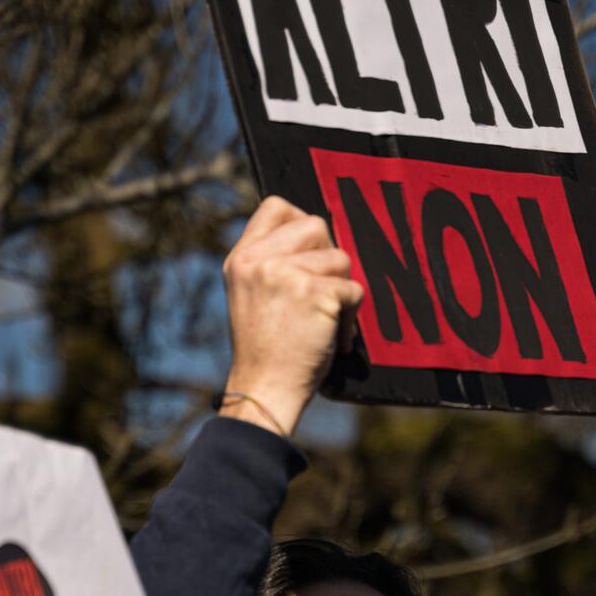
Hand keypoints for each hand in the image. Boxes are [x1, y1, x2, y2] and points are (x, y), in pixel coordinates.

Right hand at [220, 196, 363, 436]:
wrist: (264, 389)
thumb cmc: (265, 349)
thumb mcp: (250, 294)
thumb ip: (272, 262)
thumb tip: (316, 233)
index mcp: (241, 258)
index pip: (275, 206)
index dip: (300, 222)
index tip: (309, 252)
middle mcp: (259, 260)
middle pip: (316, 225)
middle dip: (328, 259)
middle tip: (320, 294)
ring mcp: (285, 273)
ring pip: (340, 259)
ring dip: (342, 292)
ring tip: (326, 322)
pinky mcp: (313, 292)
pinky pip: (354, 290)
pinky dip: (352, 318)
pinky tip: (334, 340)